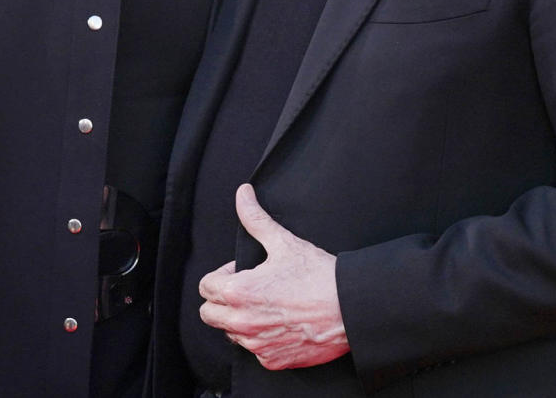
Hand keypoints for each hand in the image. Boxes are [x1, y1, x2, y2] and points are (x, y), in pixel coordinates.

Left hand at [198, 183, 349, 370]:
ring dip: (239, 319)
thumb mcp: (282, 241)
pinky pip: (254, 351)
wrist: (349, 307)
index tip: (242, 271)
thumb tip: (243, 194)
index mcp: (238, 292)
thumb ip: (255, 218)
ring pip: (230, 333)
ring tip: (267, 303)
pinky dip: (261, 338)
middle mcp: (242, 323)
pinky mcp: (274, 360)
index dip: (223, 274)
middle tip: (249, 287)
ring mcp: (258, 345)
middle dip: (222, 299)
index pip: (205, 287)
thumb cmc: (317, 275)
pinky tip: (280, 322)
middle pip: (209, 314)